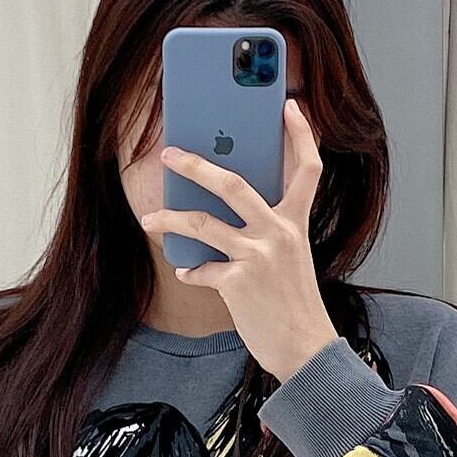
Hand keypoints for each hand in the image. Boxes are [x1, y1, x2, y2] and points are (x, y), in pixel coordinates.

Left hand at [138, 98, 339, 381]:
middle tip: (170, 154)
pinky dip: (190, 270)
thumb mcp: (291, 259)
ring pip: (203, 224)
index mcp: (295, 223)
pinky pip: (201, 269)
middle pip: (234, 184)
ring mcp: (257, 256)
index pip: (307, 169)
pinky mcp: (238, 283)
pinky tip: (184, 270)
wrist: (305, 349)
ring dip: (170, 219)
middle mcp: (279, 233)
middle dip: (197, 166)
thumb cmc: (295, 304)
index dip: (301, 135)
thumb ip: (269, 232)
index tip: (290, 106)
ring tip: (149, 218)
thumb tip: (229, 214)